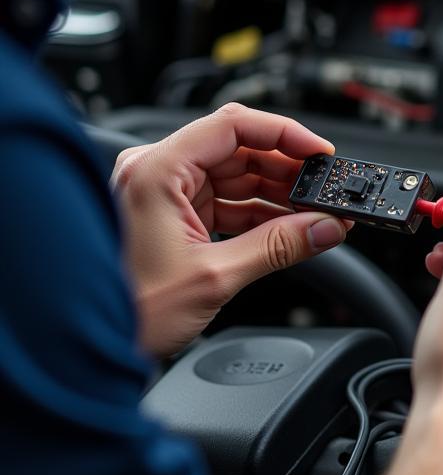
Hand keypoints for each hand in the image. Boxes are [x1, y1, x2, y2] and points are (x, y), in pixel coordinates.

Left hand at [112, 103, 350, 356]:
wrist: (86, 349)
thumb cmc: (126, 311)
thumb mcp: (216, 277)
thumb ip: (279, 247)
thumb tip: (325, 228)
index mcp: (156, 170)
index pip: (233, 126)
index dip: (285, 134)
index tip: (320, 154)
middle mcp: (157, 172)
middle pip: (239, 150)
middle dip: (287, 171)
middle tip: (325, 191)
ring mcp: (164, 193)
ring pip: (237, 176)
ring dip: (278, 195)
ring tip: (315, 214)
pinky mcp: (173, 215)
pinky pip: (228, 201)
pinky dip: (260, 214)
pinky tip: (291, 228)